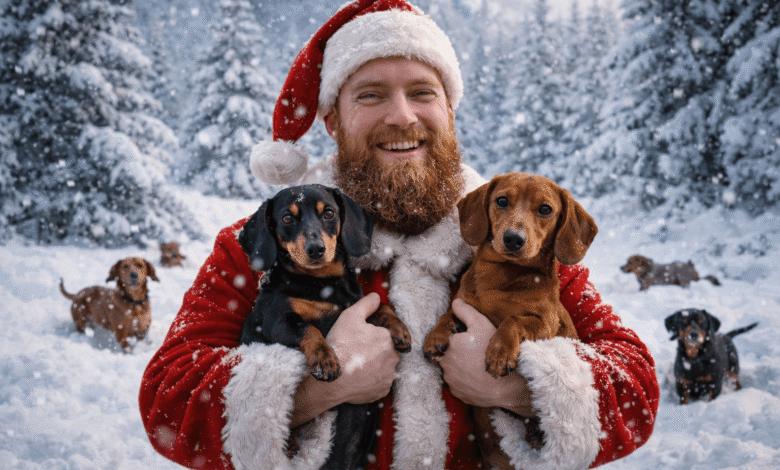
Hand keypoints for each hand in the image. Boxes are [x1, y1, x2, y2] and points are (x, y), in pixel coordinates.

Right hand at [290, 293, 399, 426]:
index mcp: (388, 339)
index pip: (385, 333)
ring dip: (373, 364)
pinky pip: (378, 381)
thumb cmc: (340, 347)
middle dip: (373, 349)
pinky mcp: (382, 390)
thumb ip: (366, 304)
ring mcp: (389, 376)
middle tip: (355, 350)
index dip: (371, 334)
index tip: (359, 339)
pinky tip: (357, 376)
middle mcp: (394, 358)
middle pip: (385, 349)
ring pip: (383, 366)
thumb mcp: (349, 317)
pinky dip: (370, 379)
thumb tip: (376, 296)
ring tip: (355, 363)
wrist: (330, 380)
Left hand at [439, 299, 533, 416]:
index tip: (469, 340)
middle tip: (476, 352)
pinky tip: (478, 376)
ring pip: (452, 369)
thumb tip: (455, 302)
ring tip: (478, 365)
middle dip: (459, 352)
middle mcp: (445, 363)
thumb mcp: (481, 324)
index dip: (458, 337)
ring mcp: (450, 380)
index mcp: (448, 345)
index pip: (447, 337)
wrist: (505, 384)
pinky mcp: (457, 393)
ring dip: (461, 366)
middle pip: (449, 353)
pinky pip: (458, 383)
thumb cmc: (493, 352)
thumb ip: (465, 311)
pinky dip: (465, 380)